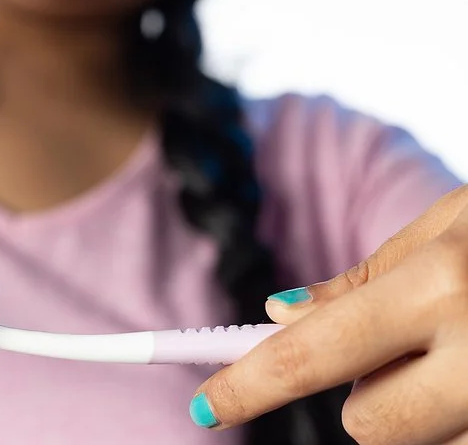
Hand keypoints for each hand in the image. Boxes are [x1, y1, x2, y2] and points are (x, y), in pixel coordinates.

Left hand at [190, 185, 467, 443]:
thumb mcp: (447, 225)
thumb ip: (362, 279)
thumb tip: (280, 313)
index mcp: (437, 285)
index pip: (312, 354)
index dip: (247, 385)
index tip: (205, 406)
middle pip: (366, 421)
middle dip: (366, 390)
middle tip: (407, 342)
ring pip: (414, 439)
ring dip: (422, 404)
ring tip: (464, 346)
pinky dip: (455, 416)